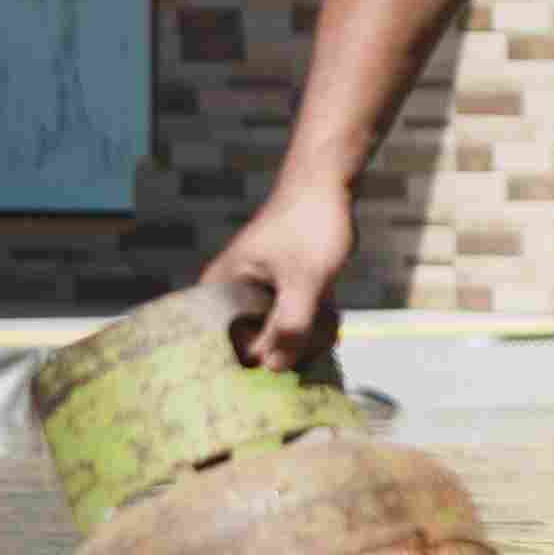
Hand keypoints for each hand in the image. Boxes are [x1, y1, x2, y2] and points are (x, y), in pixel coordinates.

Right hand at [203, 180, 354, 373]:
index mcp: (221, 291)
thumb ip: (289, 327)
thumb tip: (274, 370)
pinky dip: (317, 322)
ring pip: (283, 337)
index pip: (227, 348)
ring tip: (329, 312)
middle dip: (295, 345)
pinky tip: (333, 308)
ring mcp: (260, 295)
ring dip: (312, 334)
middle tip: (321, 326)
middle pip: (259, 347)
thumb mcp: (304, 282)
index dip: (261, 357)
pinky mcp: (283, 293)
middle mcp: (233, 295)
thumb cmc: (309, 227)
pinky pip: (297, 323)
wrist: (329, 184)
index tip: (295, 348)